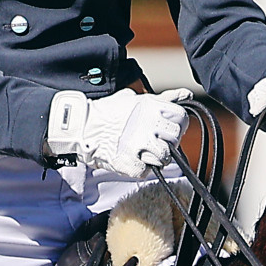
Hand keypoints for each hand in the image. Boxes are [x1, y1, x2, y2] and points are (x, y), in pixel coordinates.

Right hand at [78, 88, 192, 177]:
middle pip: (175, 139)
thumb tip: (185, 94)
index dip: (177, 126)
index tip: (167, 129)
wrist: (81, 127)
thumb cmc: (107, 112)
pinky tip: (132, 160)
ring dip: (155, 158)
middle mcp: (148, 124)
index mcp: (151, 106)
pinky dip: (140, 169)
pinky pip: (146, 171)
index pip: (181, 118)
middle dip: (167, 143)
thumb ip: (163, 98)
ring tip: (142, 152)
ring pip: (164, 158)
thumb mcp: (135, 99)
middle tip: (153, 142)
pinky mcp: (128, 162)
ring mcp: (139, 144)